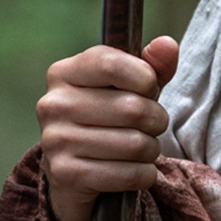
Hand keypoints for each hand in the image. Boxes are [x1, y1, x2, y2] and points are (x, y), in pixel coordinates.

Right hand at [35, 36, 180, 220]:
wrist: (75, 172)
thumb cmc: (108, 118)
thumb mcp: (129, 87)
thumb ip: (152, 65)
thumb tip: (167, 45)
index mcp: (63, 73)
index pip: (112, 64)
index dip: (145, 79)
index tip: (149, 90)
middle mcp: (53, 104)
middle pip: (132, 108)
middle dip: (157, 120)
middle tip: (151, 125)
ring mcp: (55, 140)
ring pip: (135, 144)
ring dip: (152, 149)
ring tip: (142, 148)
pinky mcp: (66, 175)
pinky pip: (128, 174)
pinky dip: (144, 174)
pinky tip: (136, 170)